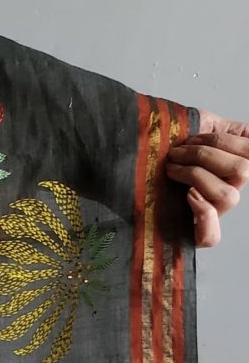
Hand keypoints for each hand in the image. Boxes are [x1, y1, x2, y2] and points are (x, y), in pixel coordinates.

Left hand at [165, 113, 248, 247]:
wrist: (124, 162)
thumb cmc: (159, 146)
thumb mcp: (194, 126)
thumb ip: (225, 128)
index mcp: (229, 167)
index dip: (224, 141)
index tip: (192, 138)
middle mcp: (225, 189)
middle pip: (243, 171)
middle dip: (205, 155)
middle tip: (176, 153)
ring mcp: (211, 212)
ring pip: (229, 197)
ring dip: (196, 176)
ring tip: (170, 170)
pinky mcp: (191, 233)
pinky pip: (211, 236)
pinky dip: (204, 215)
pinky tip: (188, 197)